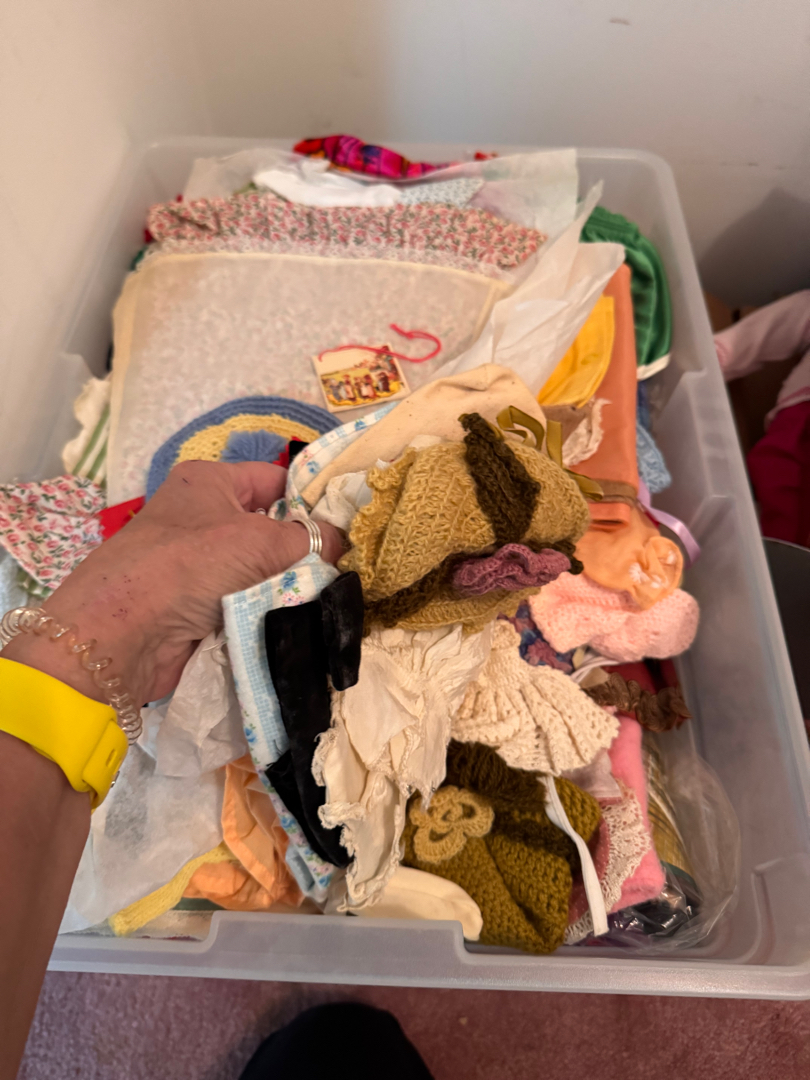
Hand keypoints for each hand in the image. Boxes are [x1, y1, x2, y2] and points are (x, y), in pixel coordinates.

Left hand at [3, 461, 342, 705]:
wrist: (123, 634)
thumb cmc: (189, 566)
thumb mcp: (260, 542)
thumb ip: (309, 540)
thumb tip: (341, 542)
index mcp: (210, 481)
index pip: (276, 479)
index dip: (312, 497)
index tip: (353, 523)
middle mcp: (202, 517)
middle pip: (271, 528)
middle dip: (305, 549)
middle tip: (349, 566)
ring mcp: (198, 564)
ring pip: (261, 571)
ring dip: (288, 586)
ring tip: (333, 597)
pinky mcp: (197, 606)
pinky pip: (246, 602)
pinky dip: (267, 611)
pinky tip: (301, 621)